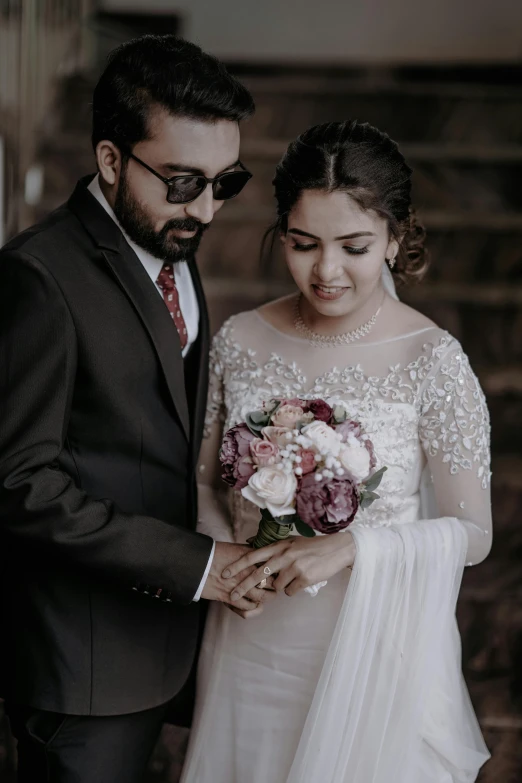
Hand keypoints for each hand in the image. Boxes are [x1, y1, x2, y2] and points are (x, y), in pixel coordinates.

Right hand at [201, 541, 275, 615]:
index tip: (279, 573)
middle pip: (271, 582)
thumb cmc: (215, 553)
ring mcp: (240, 586)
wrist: (198, 563)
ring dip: (267, 598)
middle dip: (276, 586)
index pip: (271, 566)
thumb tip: (258, 549)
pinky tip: (254, 605)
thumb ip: (249, 550)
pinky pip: (247, 607)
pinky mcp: (229, 597)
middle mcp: (247, 572)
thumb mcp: (235, 548)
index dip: (278, 571)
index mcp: (250, 558)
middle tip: (276, 587)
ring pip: (261, 597)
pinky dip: (253, 608)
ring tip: (267, 597)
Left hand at [223, 533, 355, 599]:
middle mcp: (284, 555)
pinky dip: (293, 589)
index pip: (253, 556)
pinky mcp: (304, 578)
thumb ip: (275, 550)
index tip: (225, 573)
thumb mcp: (292, 543)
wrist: (337, 549)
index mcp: (279, 546)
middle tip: (232, 595)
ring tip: (294, 576)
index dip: (237, 566)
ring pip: (276, 587)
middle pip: (257, 575)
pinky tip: (302, 580)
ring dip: (281, 586)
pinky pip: (289, 592)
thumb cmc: (313, 547)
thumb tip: (256, 554)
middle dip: (243, 586)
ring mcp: (294, 567)